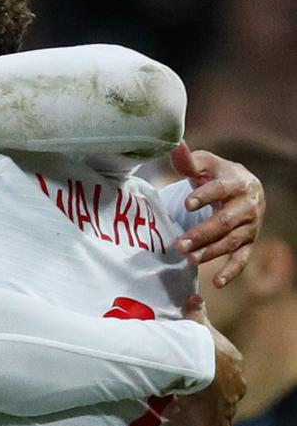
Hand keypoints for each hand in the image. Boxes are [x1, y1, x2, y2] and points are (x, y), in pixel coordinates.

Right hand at [166, 294, 244, 425]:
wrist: (198, 360)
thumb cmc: (195, 342)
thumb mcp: (195, 325)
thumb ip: (197, 312)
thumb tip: (196, 296)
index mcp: (231, 363)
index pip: (226, 375)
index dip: (213, 382)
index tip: (200, 388)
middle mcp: (235, 387)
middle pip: (226, 399)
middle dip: (213, 407)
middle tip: (195, 413)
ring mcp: (228, 406)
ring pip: (226, 421)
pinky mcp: (219, 424)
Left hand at [170, 143, 264, 286]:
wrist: (242, 186)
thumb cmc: (216, 173)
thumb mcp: (204, 164)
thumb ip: (187, 159)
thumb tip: (174, 143)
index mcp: (237, 183)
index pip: (221, 190)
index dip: (205, 196)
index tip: (186, 204)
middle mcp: (248, 206)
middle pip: (226, 221)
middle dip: (203, 233)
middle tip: (180, 243)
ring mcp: (250, 226)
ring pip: (232, 241)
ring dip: (211, 251)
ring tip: (188, 258)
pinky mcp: (249, 242)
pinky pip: (242, 259)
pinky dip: (232, 271)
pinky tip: (217, 282)